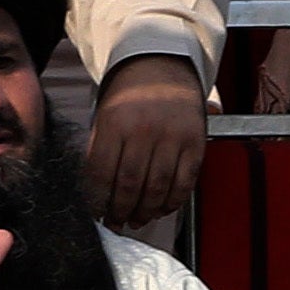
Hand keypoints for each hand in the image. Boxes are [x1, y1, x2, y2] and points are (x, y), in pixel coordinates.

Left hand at [83, 52, 208, 227]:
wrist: (161, 66)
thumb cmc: (129, 96)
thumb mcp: (104, 116)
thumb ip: (99, 152)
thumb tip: (94, 194)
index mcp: (116, 123)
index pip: (102, 174)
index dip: (98, 201)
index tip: (96, 214)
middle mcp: (145, 130)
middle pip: (130, 186)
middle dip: (120, 211)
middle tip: (116, 223)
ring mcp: (173, 138)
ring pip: (157, 189)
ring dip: (145, 212)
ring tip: (136, 220)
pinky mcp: (195, 144)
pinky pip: (184, 184)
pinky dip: (171, 203)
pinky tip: (160, 209)